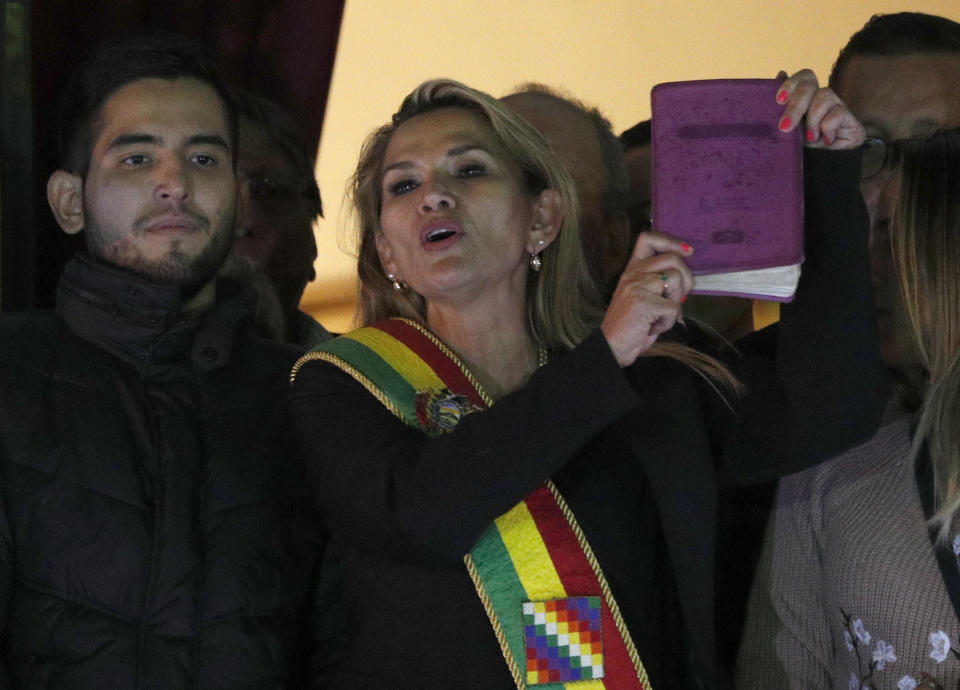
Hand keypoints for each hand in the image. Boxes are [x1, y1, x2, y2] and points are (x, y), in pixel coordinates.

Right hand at [601, 231, 693, 366]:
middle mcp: (633, 273)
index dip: (671, 241)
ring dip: (676, 302)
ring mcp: (636, 286)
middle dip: (686, 279)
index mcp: (632, 269)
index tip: (687, 251)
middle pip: (672, 259)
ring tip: (660, 314)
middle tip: (677, 298)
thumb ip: (659, 283)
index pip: (648, 239)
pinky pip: (673, 308)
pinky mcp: (643, 303)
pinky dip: (669, 322)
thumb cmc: (631, 325)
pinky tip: (654, 327)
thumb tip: (686, 279)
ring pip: (675, 279)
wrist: (612, 347)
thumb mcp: (643, 296)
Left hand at [774, 69, 863, 148]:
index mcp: (807, 97)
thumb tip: (780, 73)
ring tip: (810, 138)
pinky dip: (826, 129)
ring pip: (823, 97)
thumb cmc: (804, 146)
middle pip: (809, 86)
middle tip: (784, 127)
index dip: (791, 83)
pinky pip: (836, 114)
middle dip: (795, 107)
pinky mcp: (850, 117)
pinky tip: (826, 140)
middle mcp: (822, 96)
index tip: (778, 100)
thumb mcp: (788, 128)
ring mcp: (837, 105)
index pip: (804, 76)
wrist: (825, 165)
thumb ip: (782, 106)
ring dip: (812, 120)